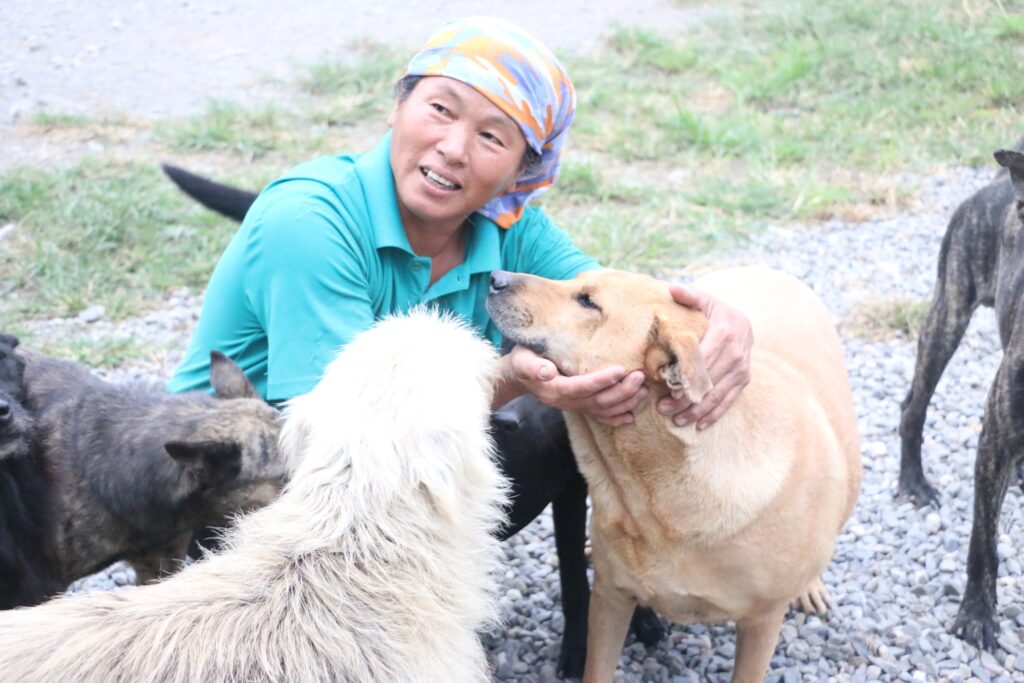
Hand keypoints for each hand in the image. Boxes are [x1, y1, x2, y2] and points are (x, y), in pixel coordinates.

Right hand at [505, 346, 647, 426]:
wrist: (518, 376)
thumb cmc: (523, 360)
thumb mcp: (522, 359)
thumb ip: (533, 366)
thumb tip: (547, 372)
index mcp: (554, 389)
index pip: (582, 387)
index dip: (601, 380)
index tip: (620, 370)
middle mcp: (566, 402)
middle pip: (598, 401)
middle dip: (621, 391)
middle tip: (640, 378)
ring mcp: (573, 406)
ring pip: (603, 410)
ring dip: (625, 403)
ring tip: (643, 391)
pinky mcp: (578, 406)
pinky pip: (599, 417)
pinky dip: (616, 418)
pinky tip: (631, 415)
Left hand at [657, 284, 751, 428]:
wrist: (743, 321)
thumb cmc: (716, 312)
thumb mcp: (705, 300)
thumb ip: (689, 295)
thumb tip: (672, 288)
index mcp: (724, 333)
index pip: (702, 360)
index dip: (685, 377)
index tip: (668, 390)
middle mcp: (736, 354)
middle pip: (707, 382)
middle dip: (685, 398)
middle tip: (663, 409)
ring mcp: (742, 369)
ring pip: (717, 395)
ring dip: (696, 410)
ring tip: (676, 421)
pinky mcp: (744, 380)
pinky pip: (729, 400)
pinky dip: (714, 414)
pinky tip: (699, 425)